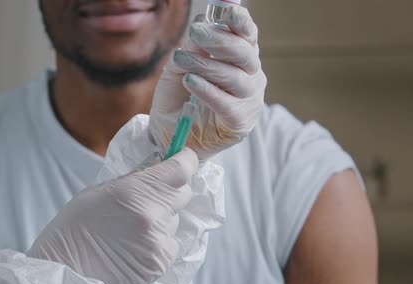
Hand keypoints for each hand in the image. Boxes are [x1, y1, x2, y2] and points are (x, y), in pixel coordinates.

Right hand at [28, 148, 198, 283]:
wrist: (66, 270)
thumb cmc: (76, 226)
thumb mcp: (101, 190)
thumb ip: (134, 180)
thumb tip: (158, 169)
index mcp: (137, 190)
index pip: (182, 169)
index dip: (186, 161)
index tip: (182, 158)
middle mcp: (154, 215)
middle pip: (184, 193)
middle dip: (171, 190)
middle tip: (150, 197)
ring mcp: (159, 241)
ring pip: (175, 221)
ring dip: (162, 220)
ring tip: (133, 229)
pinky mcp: (161, 263)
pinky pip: (170, 244)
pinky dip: (158, 243)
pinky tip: (135, 247)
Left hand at [150, 6, 266, 159]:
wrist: (170, 133)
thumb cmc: (178, 97)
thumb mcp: (179, 66)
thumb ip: (192, 47)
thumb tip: (204, 22)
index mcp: (239, 57)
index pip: (247, 35)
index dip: (240, 21)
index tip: (226, 9)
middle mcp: (250, 76)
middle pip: (244, 53)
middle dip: (219, 40)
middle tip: (195, 32)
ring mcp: (248, 99)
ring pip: (235, 77)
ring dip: (206, 65)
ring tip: (182, 60)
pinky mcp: (240, 122)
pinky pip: (227, 104)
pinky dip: (208, 91)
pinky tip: (191, 81)